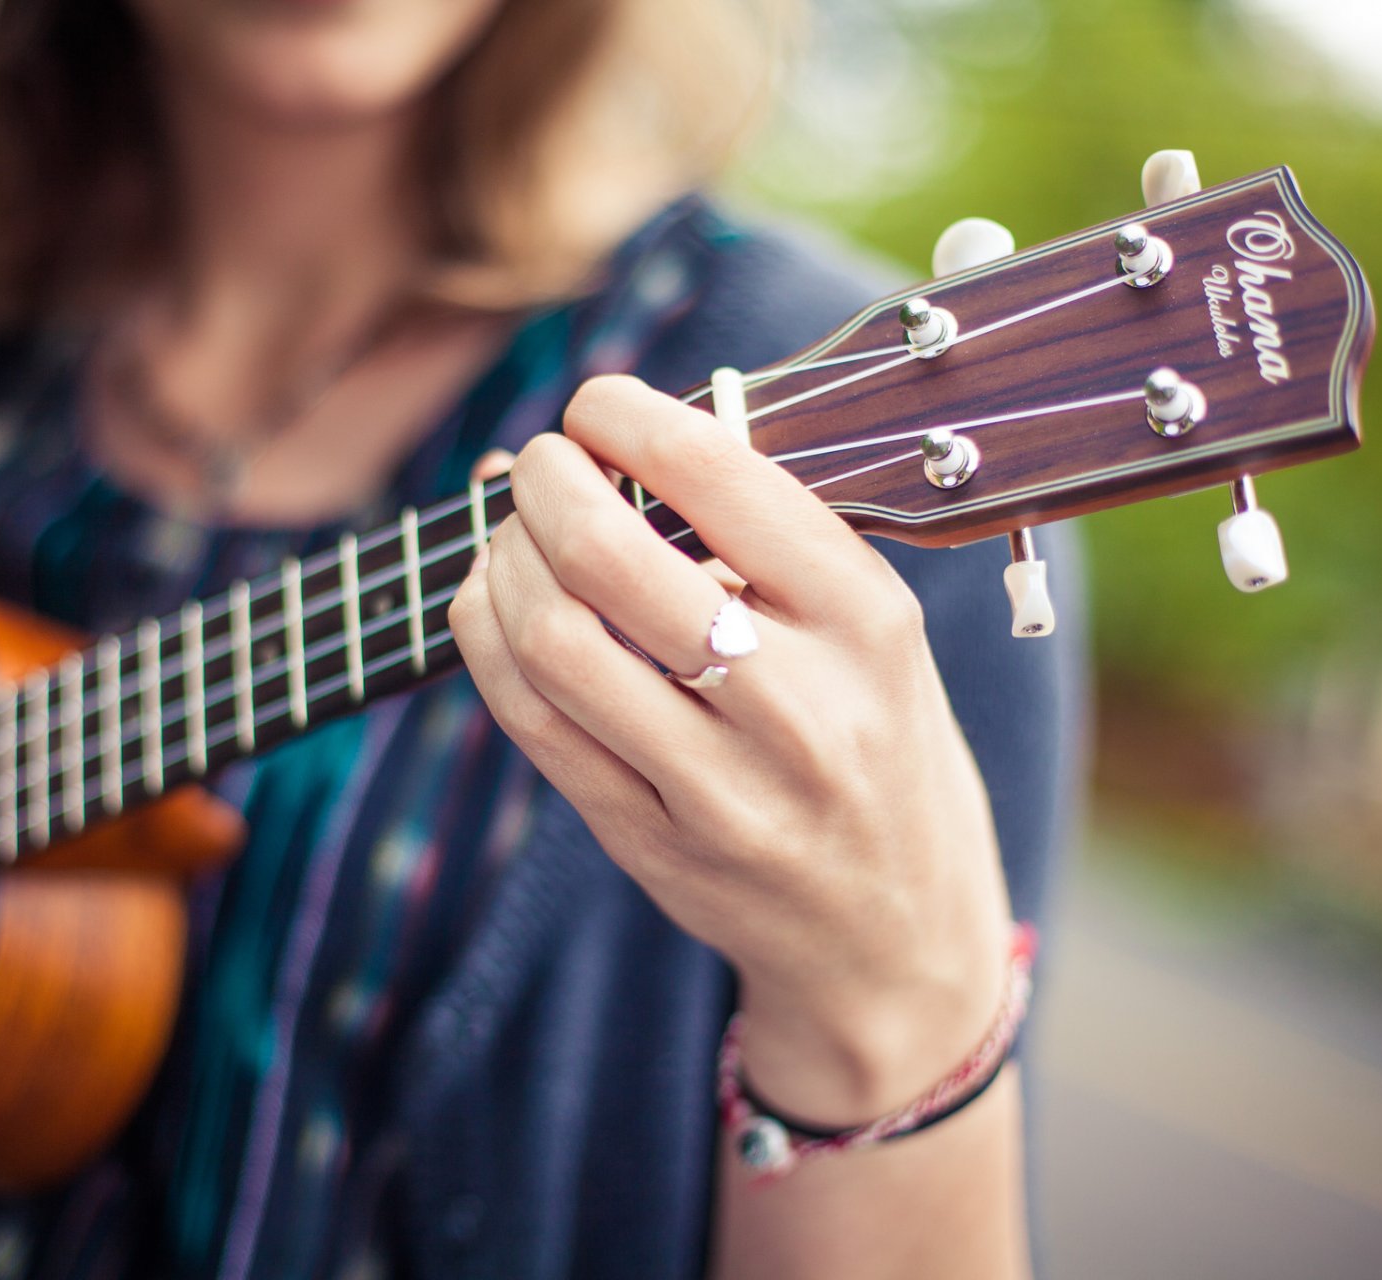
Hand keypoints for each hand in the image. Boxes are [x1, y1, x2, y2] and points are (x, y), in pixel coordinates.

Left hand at [451, 377, 1011, 1123]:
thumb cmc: (876, 744)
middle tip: (538, 465)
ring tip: (510, 536)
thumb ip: (763, 540)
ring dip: (502, 561)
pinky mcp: (650, 842)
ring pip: (552, 640)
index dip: (630, 416)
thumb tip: (605, 444)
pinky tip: (493, 607)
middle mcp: (801, 706)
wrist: (894, 937)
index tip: (596, 403)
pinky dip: (487, 640)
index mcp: (868, 622)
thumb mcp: (868, 631)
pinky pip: (532, 721)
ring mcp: (721, 788)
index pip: (724, 479)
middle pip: (609, 558)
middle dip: (545, 484)